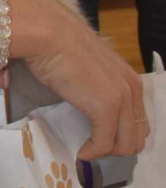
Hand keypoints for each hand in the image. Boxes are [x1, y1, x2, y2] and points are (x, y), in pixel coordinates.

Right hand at [21, 0, 148, 159]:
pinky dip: (92, 153)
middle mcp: (132, 89)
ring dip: (105, 154)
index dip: (120, 136)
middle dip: (115, 149)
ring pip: (125, 145)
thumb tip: (78, 96)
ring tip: (85, 152)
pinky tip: (79, 152)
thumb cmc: (57, 45)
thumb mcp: (85, 68)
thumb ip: (91, 84)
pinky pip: (104, 143)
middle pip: (136, 136)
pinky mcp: (106, 108)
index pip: (138, 120)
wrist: (48, 33)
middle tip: (91, 149)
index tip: (99, 141)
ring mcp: (121, 99)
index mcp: (129, 79)